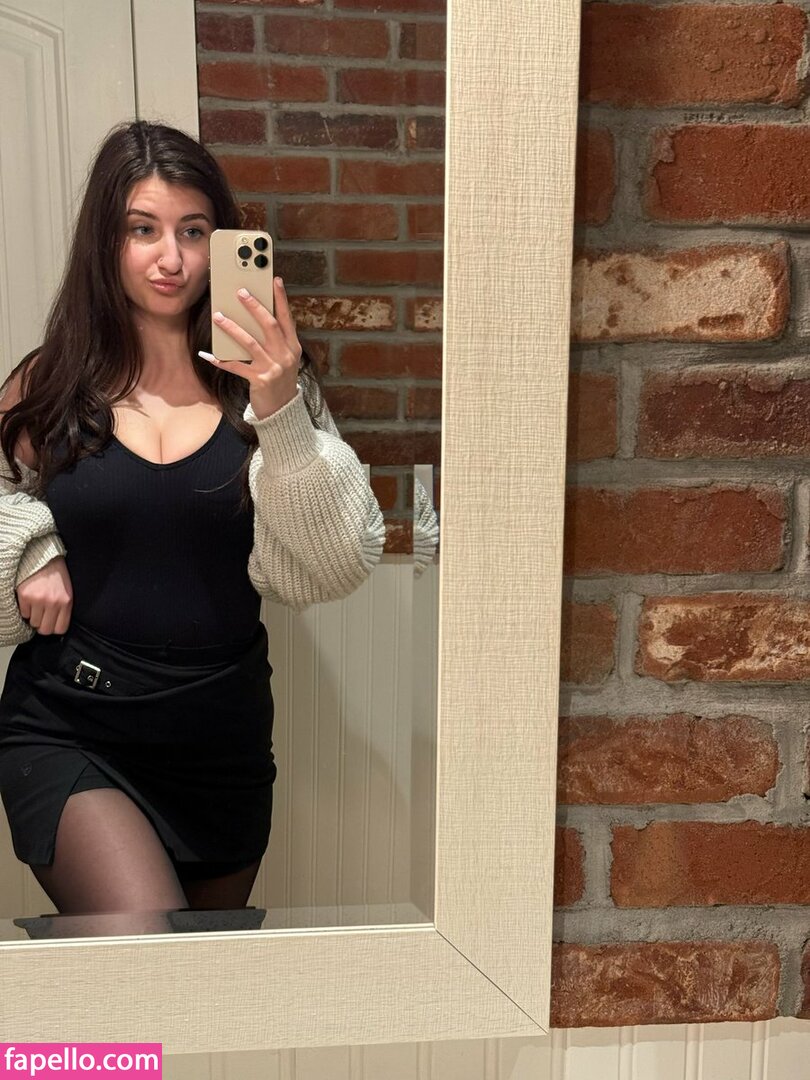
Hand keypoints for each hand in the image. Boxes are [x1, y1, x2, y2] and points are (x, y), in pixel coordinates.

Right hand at [16, 556, 72, 634]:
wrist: (43, 557)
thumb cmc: (56, 574)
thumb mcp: (67, 591)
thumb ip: (63, 609)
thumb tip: (56, 625)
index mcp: (66, 602)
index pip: (61, 628)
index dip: (54, 628)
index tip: (50, 624)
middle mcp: (53, 603)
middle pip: (46, 630)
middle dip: (42, 625)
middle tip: (41, 617)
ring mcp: (39, 600)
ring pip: (33, 623)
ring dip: (33, 616)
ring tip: (35, 605)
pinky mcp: (25, 596)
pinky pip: (23, 613)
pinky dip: (25, 609)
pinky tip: (29, 600)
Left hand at [200, 277, 301, 420]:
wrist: (282, 409)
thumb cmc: (279, 378)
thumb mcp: (284, 357)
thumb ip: (274, 340)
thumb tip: (254, 317)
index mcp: (292, 346)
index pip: (287, 318)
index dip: (281, 299)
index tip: (274, 280)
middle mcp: (285, 355)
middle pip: (269, 325)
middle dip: (254, 307)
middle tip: (241, 292)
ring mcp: (273, 368)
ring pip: (250, 343)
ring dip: (232, 328)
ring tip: (218, 316)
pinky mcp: (259, 380)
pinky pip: (236, 367)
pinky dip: (221, 360)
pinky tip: (207, 355)